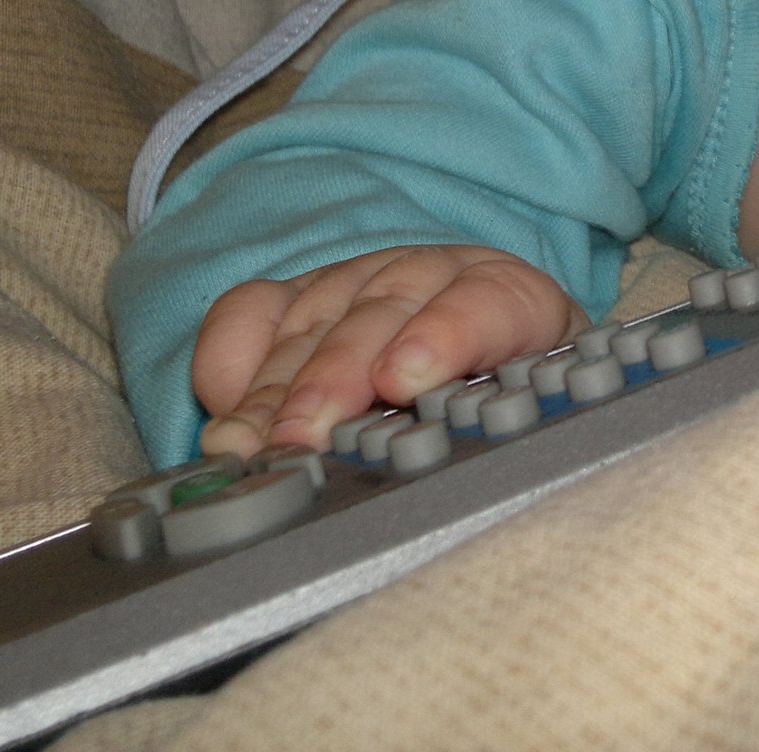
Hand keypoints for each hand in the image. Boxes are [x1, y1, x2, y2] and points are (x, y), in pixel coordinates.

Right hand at [191, 244, 580, 458]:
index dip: (445, 333)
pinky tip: (221, 404)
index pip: (487, 300)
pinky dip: (232, 355)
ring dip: (276, 385)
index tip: (404, 378)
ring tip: (250, 444)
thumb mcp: (537, 418)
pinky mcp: (304, 298)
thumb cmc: (516, 404)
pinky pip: (256, 309)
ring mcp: (364, 282)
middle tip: (303, 435)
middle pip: (385, 308)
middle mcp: (435, 279)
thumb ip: (513, 434)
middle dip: (336, 372)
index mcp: (516, 301)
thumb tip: (486, 479)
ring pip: (316, 317)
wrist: (497, 360)